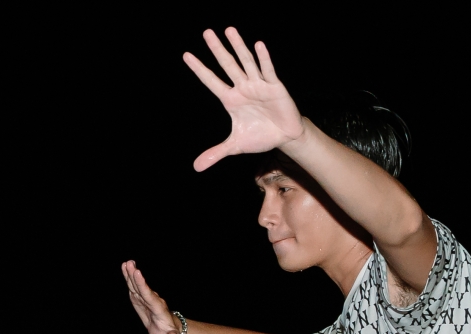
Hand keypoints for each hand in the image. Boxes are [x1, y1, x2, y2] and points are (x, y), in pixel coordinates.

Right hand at [121, 261, 182, 333]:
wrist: (168, 328)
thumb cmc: (169, 333)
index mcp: (157, 308)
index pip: (148, 295)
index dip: (142, 285)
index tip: (138, 273)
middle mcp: (152, 300)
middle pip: (142, 287)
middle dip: (135, 276)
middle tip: (130, 263)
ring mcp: (146, 299)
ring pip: (137, 286)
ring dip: (131, 275)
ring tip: (126, 263)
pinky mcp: (141, 300)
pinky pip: (134, 288)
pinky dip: (129, 280)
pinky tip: (125, 270)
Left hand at [184, 27, 303, 171]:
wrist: (284, 138)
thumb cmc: (259, 137)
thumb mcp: (235, 146)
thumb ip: (216, 153)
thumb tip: (196, 167)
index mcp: (230, 100)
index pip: (211, 81)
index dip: (199, 69)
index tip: (186, 55)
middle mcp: (243, 88)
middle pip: (227, 65)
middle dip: (217, 49)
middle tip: (206, 32)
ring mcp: (258, 85)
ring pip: (246, 62)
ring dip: (238, 46)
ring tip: (229, 30)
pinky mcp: (274, 87)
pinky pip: (268, 71)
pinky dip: (263, 59)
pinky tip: (258, 45)